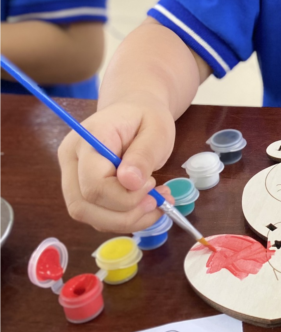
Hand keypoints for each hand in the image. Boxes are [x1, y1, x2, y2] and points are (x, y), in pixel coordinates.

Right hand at [58, 93, 175, 232]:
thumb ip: (144, 154)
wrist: (134, 111)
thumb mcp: (156, 130)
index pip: (93, 182)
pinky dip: (123, 218)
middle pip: (84, 205)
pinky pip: (97, 215)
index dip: (123, 195)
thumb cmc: (146, 117)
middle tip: (157, 202)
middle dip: (124, 214)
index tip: (151, 184)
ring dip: (125, 220)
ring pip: (88, 215)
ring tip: (156, 205)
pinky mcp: (81, 190)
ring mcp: (72, 177)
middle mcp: (71, 160)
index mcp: (88, 139)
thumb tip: (130, 183)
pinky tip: (146, 206)